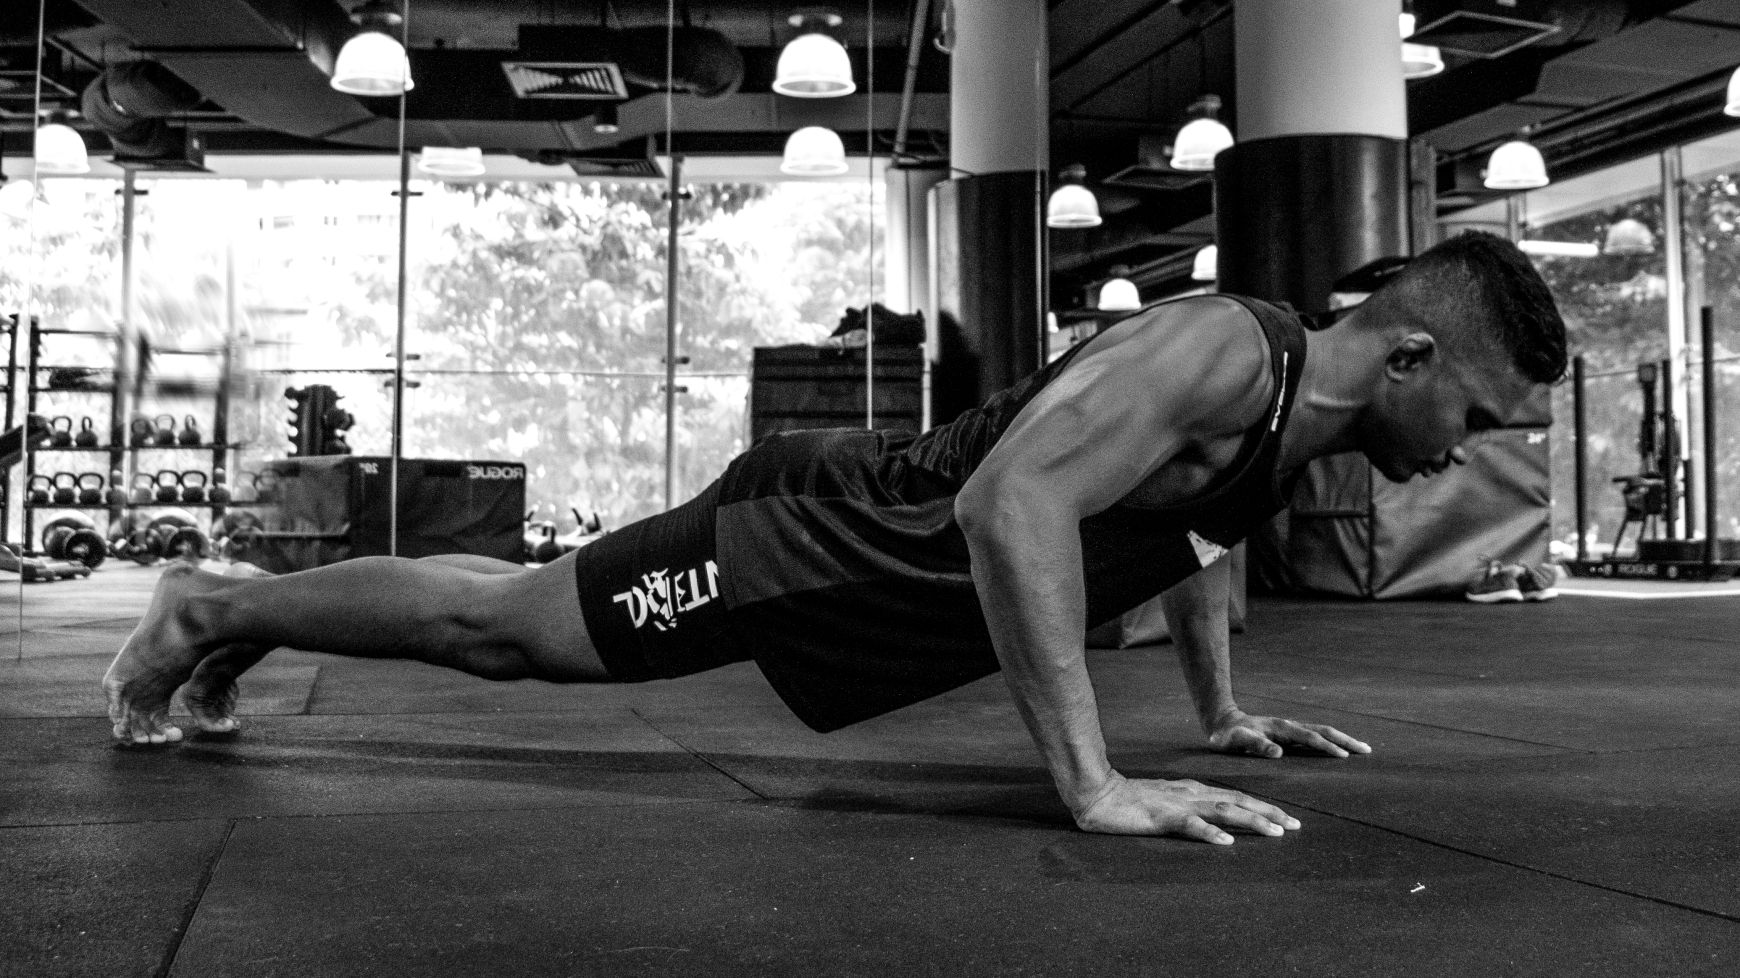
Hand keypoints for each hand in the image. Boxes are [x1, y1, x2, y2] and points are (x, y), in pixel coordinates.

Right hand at [1074, 771, 1300, 842]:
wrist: (1096, 792)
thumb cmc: (1127, 801)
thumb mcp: (1164, 803)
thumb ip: (1187, 810)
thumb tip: (1212, 824)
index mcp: (1192, 790)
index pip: (1236, 797)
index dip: (1263, 807)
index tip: (1288, 820)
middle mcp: (1191, 794)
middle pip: (1238, 801)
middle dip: (1269, 813)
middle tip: (1296, 826)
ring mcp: (1177, 804)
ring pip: (1223, 810)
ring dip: (1251, 821)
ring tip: (1275, 833)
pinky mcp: (1160, 817)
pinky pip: (1189, 825)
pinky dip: (1210, 833)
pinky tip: (1226, 843)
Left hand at [1207, 710, 1370, 758]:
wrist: (1223, 723)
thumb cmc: (1228, 736)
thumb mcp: (1236, 741)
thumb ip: (1254, 745)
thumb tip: (1278, 753)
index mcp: (1281, 728)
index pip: (1310, 737)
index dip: (1327, 747)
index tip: (1345, 756)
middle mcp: (1290, 726)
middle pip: (1324, 731)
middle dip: (1346, 740)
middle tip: (1367, 750)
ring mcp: (1292, 730)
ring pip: (1323, 732)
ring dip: (1343, 740)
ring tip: (1362, 749)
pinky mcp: (1290, 735)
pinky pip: (1316, 738)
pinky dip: (1332, 742)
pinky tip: (1340, 750)